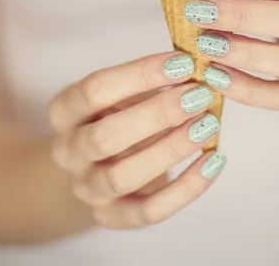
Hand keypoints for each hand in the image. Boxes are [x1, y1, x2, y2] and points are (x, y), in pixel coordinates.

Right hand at [48, 53, 226, 228]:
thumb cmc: (119, 112)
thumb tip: (197, 66)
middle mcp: (68, 151)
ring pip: (123, 176)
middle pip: (105, 137)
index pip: (95, 89)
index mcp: (65, 110)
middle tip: (199, 95)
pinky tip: (214, 161)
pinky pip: (149, 211)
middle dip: (157, 114)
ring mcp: (88, 188)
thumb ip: (151, 80)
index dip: (140, 75)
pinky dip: (185, 188)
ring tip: (208, 125)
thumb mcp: (123, 90)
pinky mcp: (113, 216)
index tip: (183, 62)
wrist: (99, 162)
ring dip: (170, 149)